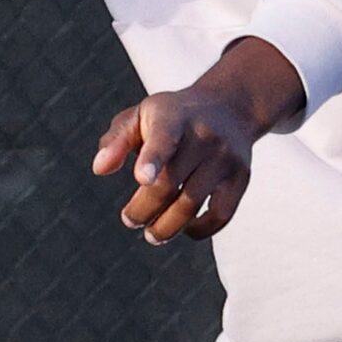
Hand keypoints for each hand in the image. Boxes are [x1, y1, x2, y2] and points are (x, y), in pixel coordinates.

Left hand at [92, 39, 305, 243]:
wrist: (231, 107)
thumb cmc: (174, 116)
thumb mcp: (142, 115)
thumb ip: (116, 140)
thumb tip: (100, 169)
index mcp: (174, 116)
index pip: (164, 138)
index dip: (152, 159)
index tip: (141, 178)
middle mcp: (204, 135)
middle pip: (168, 184)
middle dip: (142, 210)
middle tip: (130, 219)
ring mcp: (225, 157)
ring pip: (191, 204)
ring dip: (165, 227)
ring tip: (151, 234)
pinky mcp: (241, 177)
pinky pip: (220, 216)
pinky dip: (199, 230)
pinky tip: (184, 228)